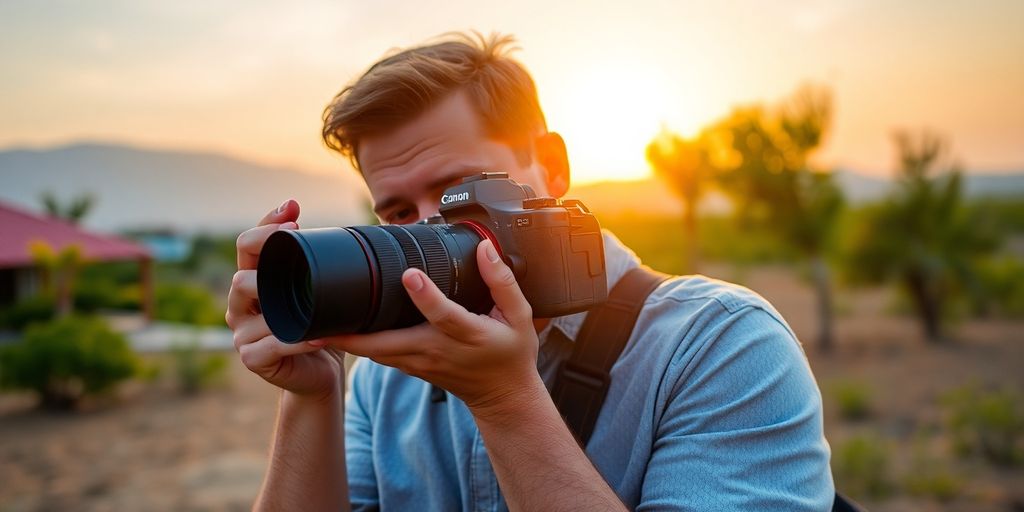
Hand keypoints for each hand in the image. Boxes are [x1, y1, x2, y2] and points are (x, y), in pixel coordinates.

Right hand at [226, 199, 344, 400]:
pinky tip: (318, 337)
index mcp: (255, 283)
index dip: (266, 225)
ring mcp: (243, 333)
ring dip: (280, 297)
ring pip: (250, 304)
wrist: (320, 374)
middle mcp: (241, 305)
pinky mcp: (252, 358)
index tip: (294, 209)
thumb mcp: (322, 292)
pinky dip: (297, 340)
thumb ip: (323, 264)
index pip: (248, 247)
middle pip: (241, 273)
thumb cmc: (321, 328)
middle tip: (296, 235)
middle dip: (265, 250)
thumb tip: (351, 229)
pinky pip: (272, 344)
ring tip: (309, 291)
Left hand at [326, 239, 542, 413]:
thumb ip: (502, 281)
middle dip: (354, 333)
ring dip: (345, 341)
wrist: (502, 398)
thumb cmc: (511, 354)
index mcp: (466, 335)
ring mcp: (419, 363)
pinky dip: (354, 345)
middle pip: (388, 343)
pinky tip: (332, 333)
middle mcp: (436, 351)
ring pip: (375, 353)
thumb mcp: (520, 317)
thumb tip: (484, 247)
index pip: (443, 315)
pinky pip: (377, 356)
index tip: (410, 275)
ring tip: (312, 325)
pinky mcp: (409, 368)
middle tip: (321, 317)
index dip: (426, 296)